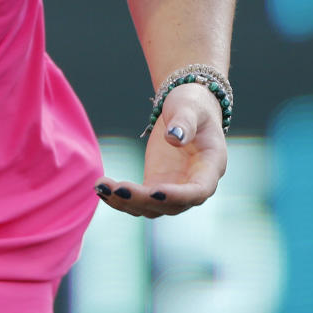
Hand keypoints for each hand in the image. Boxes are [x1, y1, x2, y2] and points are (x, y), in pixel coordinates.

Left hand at [94, 82, 227, 217]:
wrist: (186, 108)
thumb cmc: (192, 105)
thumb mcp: (190, 107)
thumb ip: (184, 122)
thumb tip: (174, 138)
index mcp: (210, 167)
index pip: (198, 191)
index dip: (178, 196)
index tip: (154, 192)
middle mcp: (194, 184)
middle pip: (171, 205)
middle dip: (143, 200)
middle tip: (118, 189)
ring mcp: (174, 187)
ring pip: (153, 208)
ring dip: (127, 203)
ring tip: (102, 188)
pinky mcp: (156, 184)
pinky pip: (140, 199)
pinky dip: (121, 198)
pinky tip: (102, 189)